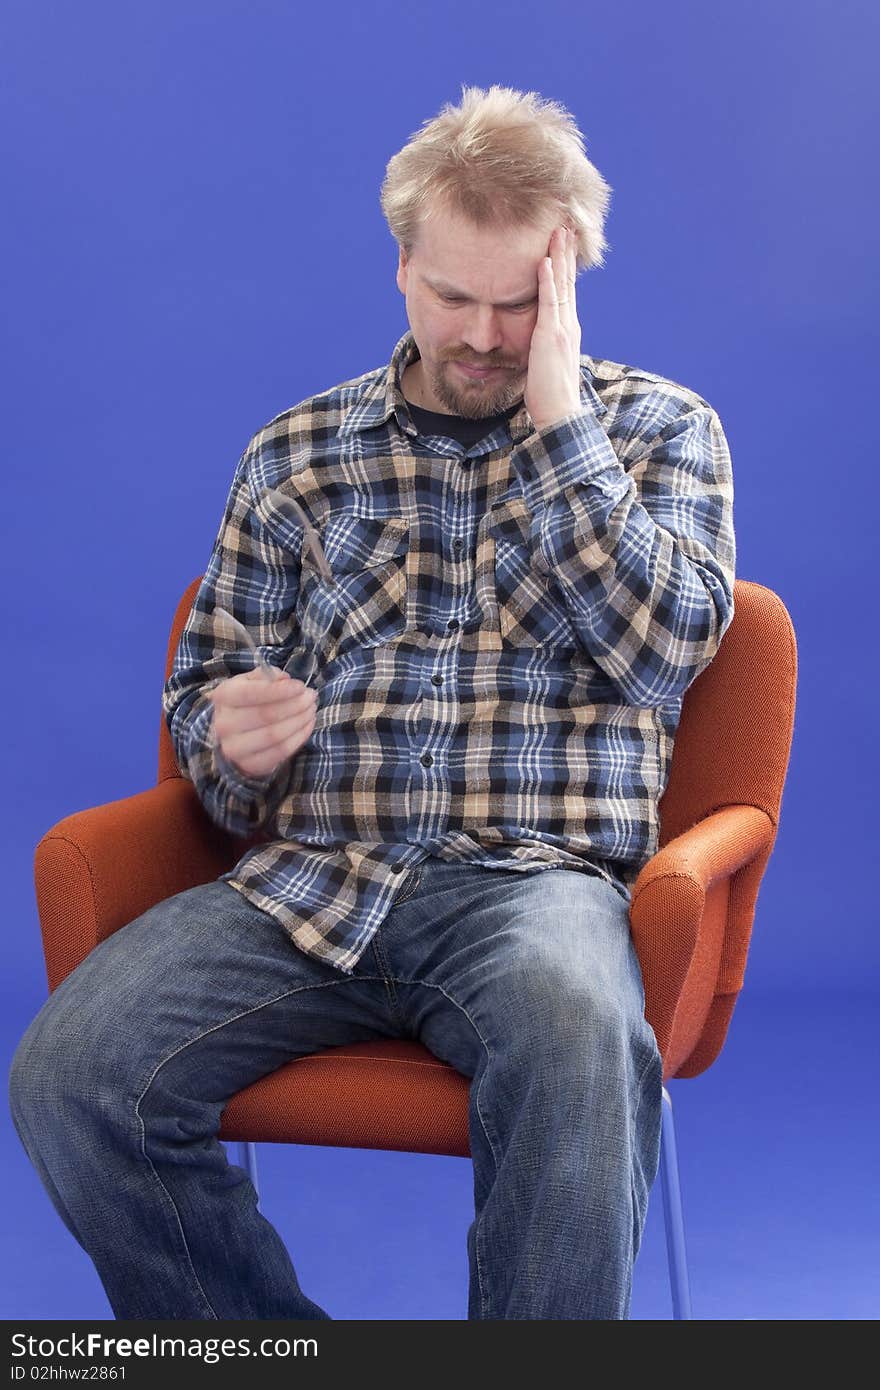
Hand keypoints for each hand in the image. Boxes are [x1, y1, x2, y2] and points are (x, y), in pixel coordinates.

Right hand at [207, 665, 317, 778]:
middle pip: (267, 715)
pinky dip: (299, 737)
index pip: (252, 693)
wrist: (236, 731)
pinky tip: (307, 725)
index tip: (301, 687)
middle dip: (296, 705)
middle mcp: (224, 723)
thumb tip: (285, 680)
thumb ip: (268, 676)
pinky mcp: (249, 764)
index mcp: (223, 696)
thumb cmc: (248, 701)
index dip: (281, 690)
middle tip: (311, 697)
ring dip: (300, 721)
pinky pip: (280, 751)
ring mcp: (234, 747)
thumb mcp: (252, 681)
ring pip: (275, 735)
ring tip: (311, 710)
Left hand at [523, 225, 583, 433]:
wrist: (559, 414)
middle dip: (567, 252)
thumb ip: (542, 347)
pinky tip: (544, 260)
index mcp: (567, 331)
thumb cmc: (549, 395)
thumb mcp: (545, 364)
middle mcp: (569, 325)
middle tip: (566, 225)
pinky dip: (548, 279)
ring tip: (558, 231)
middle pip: (568, 280)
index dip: (565, 267)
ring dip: (560, 255)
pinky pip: (549, 302)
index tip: (564, 244)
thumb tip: (534, 341)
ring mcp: (562, 329)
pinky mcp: (551, 336)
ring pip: (562, 284)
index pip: (566, 291)